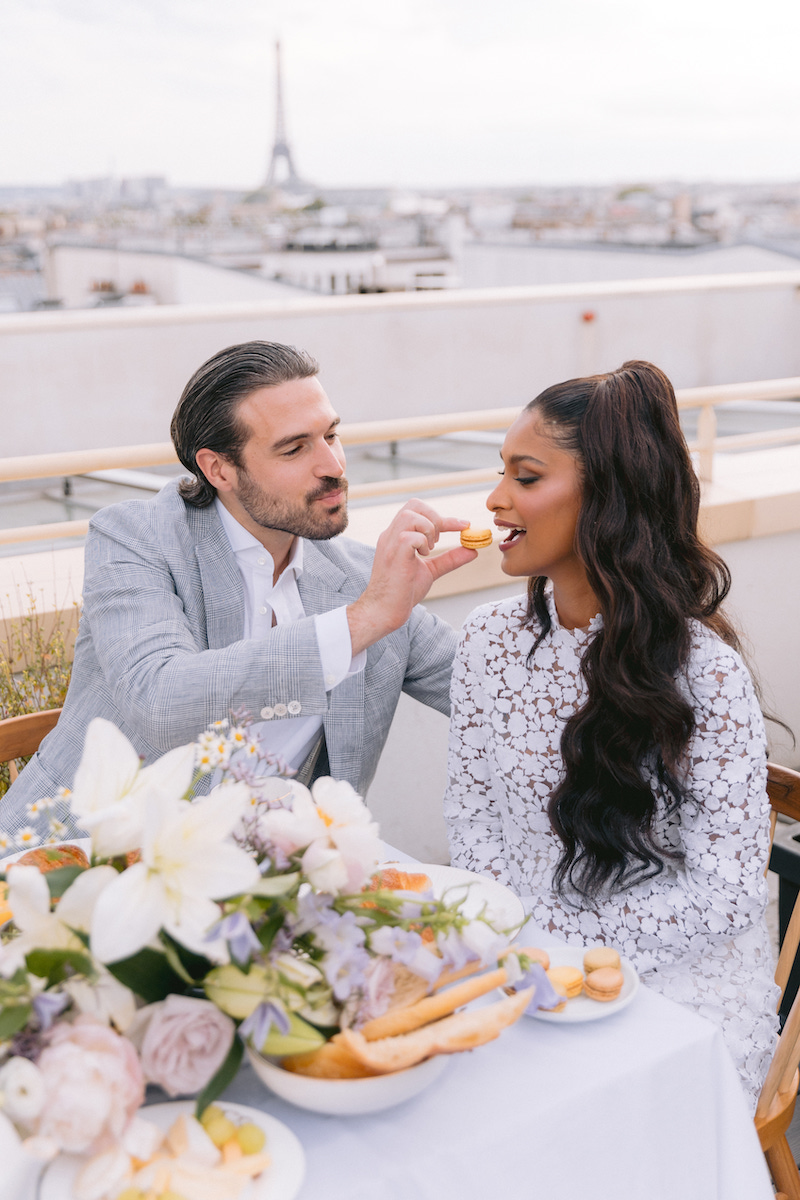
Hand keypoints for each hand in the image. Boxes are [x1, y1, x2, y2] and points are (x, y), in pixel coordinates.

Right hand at [347, 499, 476, 653]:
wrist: (384, 611)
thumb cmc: (403, 592)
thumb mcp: (431, 570)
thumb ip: (449, 559)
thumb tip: (472, 550)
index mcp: (397, 536)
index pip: (417, 510)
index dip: (442, 516)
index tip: (463, 525)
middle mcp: (391, 535)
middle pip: (414, 505)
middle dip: (435, 518)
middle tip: (439, 541)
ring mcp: (390, 543)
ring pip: (411, 516)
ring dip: (428, 530)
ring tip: (429, 549)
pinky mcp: (394, 555)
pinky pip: (410, 536)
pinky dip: (423, 542)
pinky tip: (422, 556)